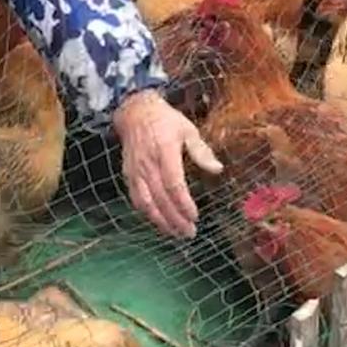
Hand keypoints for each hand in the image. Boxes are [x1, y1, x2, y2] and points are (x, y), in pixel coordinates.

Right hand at [113, 90, 220, 238]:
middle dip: (175, 219)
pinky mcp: (128, 175)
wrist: (135, 112)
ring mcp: (136, 171)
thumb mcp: (188, 130)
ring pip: (146, 203)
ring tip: (175, 233)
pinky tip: (160, 221)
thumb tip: (217, 169)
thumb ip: (201, 151)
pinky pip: (137, 199)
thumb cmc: (165, 121)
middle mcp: (148, 164)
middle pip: (161, 199)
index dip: (184, 203)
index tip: (195, 216)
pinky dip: (148, 214)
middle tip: (189, 233)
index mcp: (165, 151)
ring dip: (161, 221)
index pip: (173, 184)